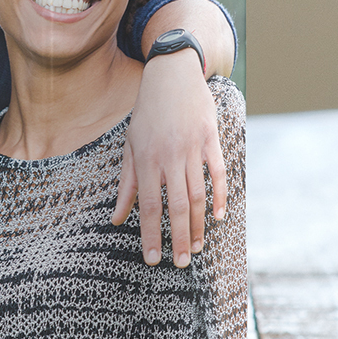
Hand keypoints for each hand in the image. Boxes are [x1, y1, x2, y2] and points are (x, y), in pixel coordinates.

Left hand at [113, 51, 226, 264]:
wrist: (171, 75)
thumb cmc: (147, 114)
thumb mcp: (130, 145)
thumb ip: (126, 184)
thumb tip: (116, 219)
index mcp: (145, 159)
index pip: (148, 205)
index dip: (150, 234)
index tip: (153, 260)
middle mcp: (169, 156)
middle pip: (175, 206)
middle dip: (178, 238)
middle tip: (180, 263)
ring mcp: (192, 148)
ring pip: (197, 195)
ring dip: (198, 224)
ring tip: (196, 247)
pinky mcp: (211, 140)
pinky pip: (218, 174)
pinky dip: (220, 197)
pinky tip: (217, 217)